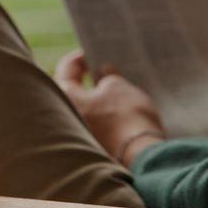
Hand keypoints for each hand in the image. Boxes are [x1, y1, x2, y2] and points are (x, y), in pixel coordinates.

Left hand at [55, 49, 165, 167]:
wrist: (142, 156)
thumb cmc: (126, 116)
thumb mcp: (118, 86)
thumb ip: (107, 76)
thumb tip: (103, 72)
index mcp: (67, 97)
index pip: (66, 69)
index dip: (79, 58)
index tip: (92, 52)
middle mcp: (68, 116)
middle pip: (72, 90)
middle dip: (87, 77)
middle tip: (103, 67)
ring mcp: (81, 133)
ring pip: (85, 108)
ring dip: (97, 95)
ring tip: (116, 85)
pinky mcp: (96, 145)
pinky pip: (96, 122)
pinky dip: (104, 112)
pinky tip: (120, 106)